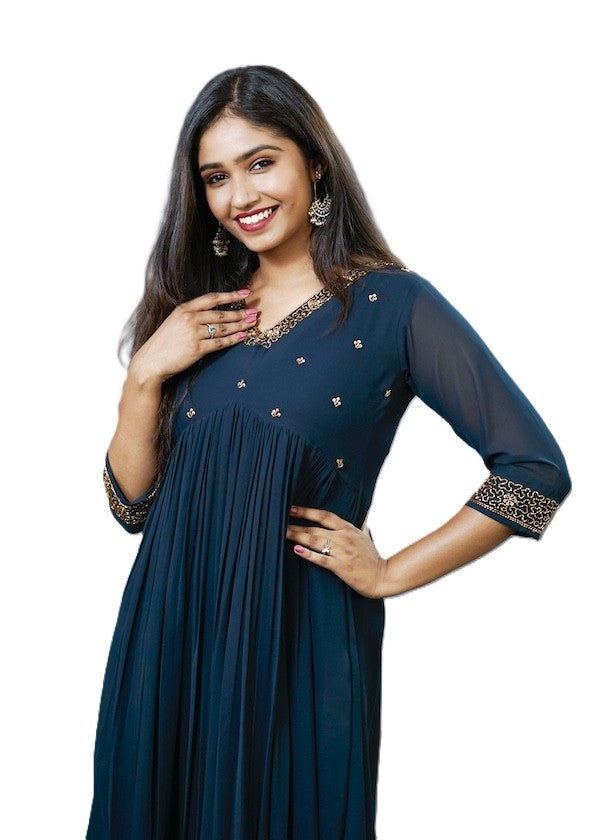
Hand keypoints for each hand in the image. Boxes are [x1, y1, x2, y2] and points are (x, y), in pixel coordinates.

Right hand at [129, 289, 257, 384]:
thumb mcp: (174, 322)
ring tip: (252, 323)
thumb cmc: (163, 343)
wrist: (151, 361)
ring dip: (240, 325)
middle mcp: (190, 319)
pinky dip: (233, 339)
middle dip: (240, 312)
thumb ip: (191, 316)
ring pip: (223, 328)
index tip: (245, 293)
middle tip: (255, 311)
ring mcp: (194, 334)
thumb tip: (211, 315)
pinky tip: (243, 336)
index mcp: (184, 309)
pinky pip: (220, 343)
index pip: (212, 298)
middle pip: (221, 314)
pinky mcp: (197, 349)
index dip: (230, 295)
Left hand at [286, 505, 387, 598]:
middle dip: (297, 524)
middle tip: (279, 521)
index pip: (325, 515)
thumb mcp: (367, 536)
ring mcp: (342, 552)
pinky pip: (321, 559)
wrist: (382, 576)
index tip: (292, 508)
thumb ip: (362, 524)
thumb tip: (364, 514)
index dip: (308, 511)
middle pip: (315, 528)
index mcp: (348, 528)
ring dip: (298, 536)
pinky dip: (308, 554)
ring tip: (283, 533)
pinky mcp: (341, 567)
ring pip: (315, 541)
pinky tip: (296, 550)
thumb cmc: (372, 557)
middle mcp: (344, 537)